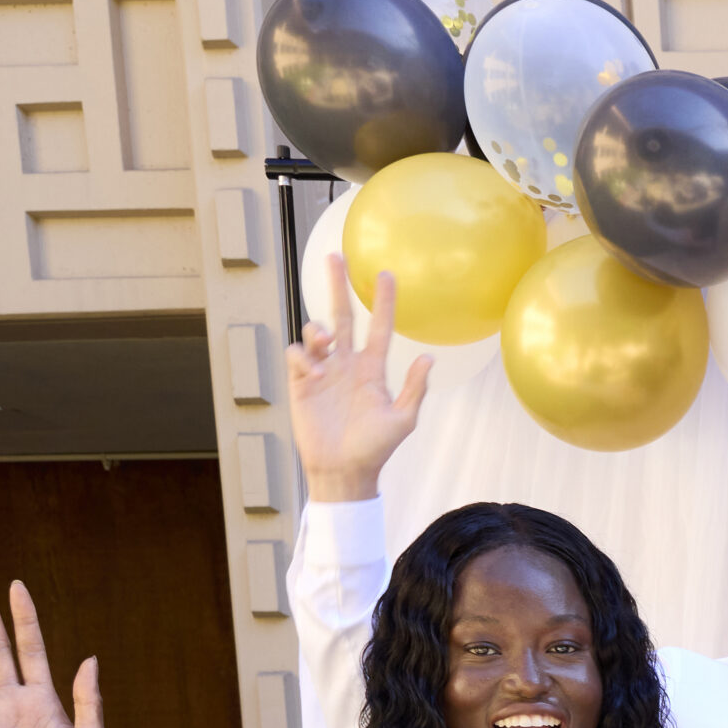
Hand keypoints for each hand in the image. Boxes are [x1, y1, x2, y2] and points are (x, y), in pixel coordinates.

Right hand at [287, 261, 429, 502]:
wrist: (344, 471)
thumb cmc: (375, 449)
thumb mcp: (401, 420)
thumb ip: (414, 389)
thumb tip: (429, 359)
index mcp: (373, 370)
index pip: (379, 327)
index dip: (384, 302)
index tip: (387, 274)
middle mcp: (347, 364)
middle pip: (341, 315)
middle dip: (337, 285)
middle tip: (336, 255)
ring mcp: (323, 371)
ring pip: (316, 331)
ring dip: (319, 328)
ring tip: (325, 342)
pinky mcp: (300, 382)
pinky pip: (297, 355)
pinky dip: (303, 358)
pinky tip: (313, 375)